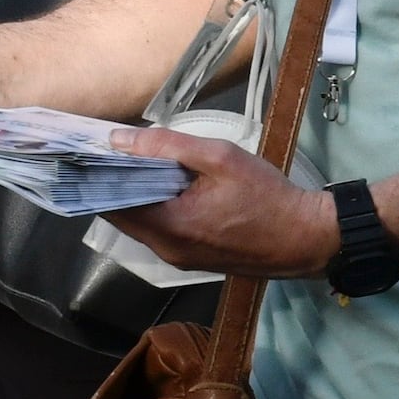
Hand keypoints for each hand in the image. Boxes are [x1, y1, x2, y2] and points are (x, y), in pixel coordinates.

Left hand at [106, 130, 338, 277]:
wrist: (306, 239)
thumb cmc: (268, 196)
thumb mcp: (221, 158)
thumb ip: (168, 146)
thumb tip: (120, 139)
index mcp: (169, 225)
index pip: (109, 201)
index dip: (97, 174)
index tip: (91, 148)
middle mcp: (165, 248)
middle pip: (119, 214)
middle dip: (114, 182)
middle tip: (116, 149)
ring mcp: (177, 257)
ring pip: (138, 223)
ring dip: (135, 195)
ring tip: (140, 163)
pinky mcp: (190, 259)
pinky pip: (158, 230)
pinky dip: (153, 208)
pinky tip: (166, 186)